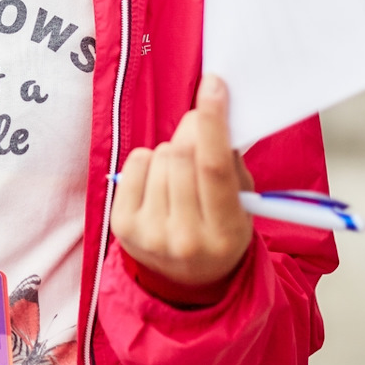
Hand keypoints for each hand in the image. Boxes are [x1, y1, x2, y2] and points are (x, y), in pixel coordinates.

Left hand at [109, 74, 255, 293]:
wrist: (188, 280)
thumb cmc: (219, 230)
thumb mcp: (241, 204)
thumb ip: (230, 161)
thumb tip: (209, 111)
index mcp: (225, 233)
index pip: (214, 166)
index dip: (213, 121)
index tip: (213, 84)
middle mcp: (186, 238)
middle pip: (183, 155)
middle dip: (194, 132)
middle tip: (200, 132)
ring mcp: (150, 235)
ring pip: (160, 156)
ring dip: (172, 152)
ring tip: (181, 175)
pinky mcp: (123, 226)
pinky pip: (135, 162)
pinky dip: (148, 161)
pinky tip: (158, 182)